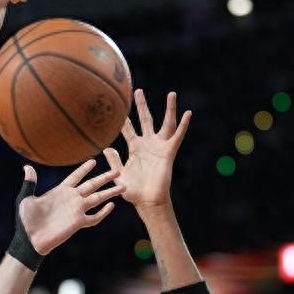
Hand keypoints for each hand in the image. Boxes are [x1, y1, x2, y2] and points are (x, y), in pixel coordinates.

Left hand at [17, 158, 122, 254]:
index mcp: (60, 191)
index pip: (75, 177)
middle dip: (104, 178)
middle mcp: (71, 199)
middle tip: (117, 170)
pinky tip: (111, 206)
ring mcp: (76, 210)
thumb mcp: (26, 199)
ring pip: (97, 198)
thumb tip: (27, 167)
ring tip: (122, 186)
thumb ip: (30, 183)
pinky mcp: (78, 223)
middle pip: (91, 185)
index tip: (94, 161)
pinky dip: (103, 212)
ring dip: (109, 192)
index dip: (84, 169)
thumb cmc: (26, 220)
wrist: (30, 239)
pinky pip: (94, 217)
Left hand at [104, 90, 191, 208]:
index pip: (128, 129)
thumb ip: (114, 161)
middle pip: (145, 120)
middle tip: (136, 91)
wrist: (147, 202)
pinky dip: (183, 126)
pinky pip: (177, 137)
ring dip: (169, 109)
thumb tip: (105, 148)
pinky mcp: (169, 153)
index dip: (122, 119)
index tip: (115, 106)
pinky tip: (188, 114)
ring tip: (172, 94)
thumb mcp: (119, 175)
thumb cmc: (133, 192)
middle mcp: (148, 144)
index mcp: (135, 148)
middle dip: (141, 106)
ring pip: (166, 124)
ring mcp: (159, 147)